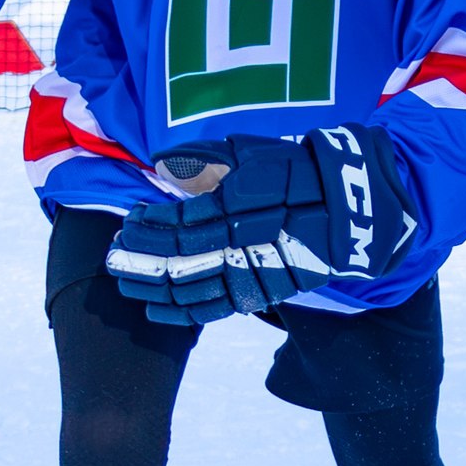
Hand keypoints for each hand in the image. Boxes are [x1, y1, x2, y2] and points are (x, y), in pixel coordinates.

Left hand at [106, 124, 418, 324]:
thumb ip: (204, 159)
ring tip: (126, 281)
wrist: (351, 207)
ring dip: (153, 289)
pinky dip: (184, 314)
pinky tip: (157, 311)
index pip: (178, 223)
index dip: (147, 225)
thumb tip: (158, 164)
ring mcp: (255, 272)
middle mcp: (244, 243)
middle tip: (114, 257)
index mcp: (239, 205)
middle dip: (139, 261)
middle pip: (177, 260)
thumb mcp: (251, 151)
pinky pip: (218, 310)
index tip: (128, 219)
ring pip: (192, 290)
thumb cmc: (296, 170)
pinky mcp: (266, 292)